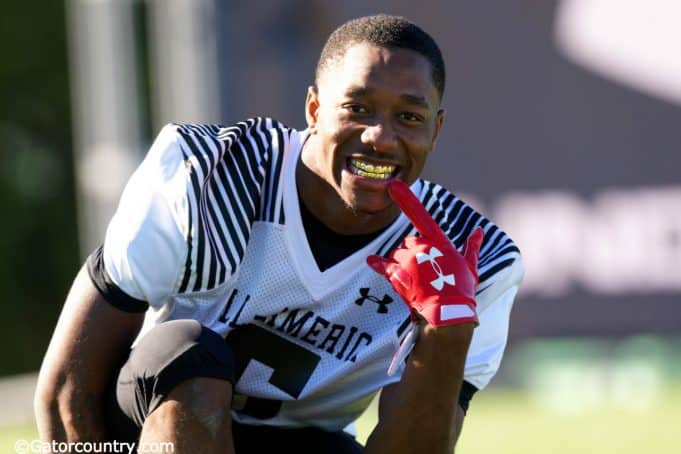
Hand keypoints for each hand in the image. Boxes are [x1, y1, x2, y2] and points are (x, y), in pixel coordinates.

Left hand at [367, 180, 482, 326]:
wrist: (448, 315)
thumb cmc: (461, 291)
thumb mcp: (470, 267)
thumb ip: (472, 246)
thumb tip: (479, 231)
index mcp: (439, 242)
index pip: (421, 217)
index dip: (407, 200)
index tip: (394, 186)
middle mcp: (421, 247)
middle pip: (409, 242)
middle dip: (414, 253)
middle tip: (426, 271)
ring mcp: (407, 261)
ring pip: (398, 254)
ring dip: (403, 263)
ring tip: (417, 281)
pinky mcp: (397, 275)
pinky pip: (383, 265)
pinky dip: (377, 263)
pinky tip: (372, 261)